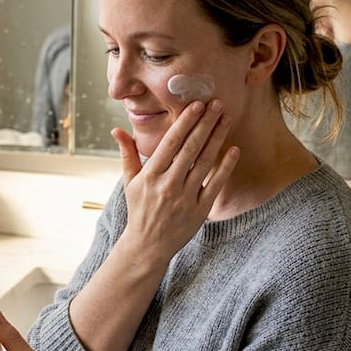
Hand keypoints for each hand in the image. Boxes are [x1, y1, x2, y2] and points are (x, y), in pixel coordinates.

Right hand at [111, 99, 239, 262]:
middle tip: (217, 104)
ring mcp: (185, 197)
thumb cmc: (139, 210)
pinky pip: (215, 184)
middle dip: (205, 123)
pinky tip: (233, 150)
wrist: (148, 246)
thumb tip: (116, 130)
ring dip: (217, 138)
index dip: (185, 122)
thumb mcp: (129, 182)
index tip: (196, 104)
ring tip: (226, 119)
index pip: (170, 143)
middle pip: (191, 148)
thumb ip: (128, 154)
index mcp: (150, 175)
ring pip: (205, 162)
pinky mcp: (200, 210)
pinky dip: (225, 166)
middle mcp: (168, 185)